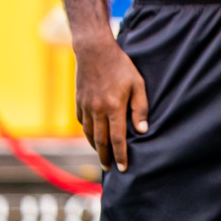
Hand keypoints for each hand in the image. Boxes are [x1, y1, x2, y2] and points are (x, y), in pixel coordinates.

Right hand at [74, 33, 147, 171]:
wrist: (94, 51)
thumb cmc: (121, 66)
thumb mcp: (137, 84)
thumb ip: (140, 108)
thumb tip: (142, 130)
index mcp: (114, 107)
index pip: (117, 139)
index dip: (120, 155)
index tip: (123, 168)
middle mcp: (98, 110)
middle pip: (101, 141)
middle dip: (106, 157)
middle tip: (109, 169)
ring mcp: (86, 107)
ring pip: (89, 134)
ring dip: (95, 148)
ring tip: (102, 156)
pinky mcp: (78, 102)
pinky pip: (82, 123)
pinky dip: (87, 133)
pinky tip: (93, 137)